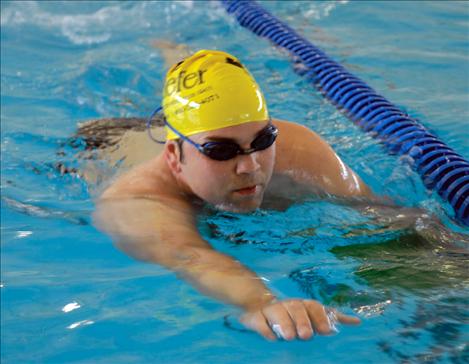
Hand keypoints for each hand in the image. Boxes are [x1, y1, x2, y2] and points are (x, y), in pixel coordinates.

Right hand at [240, 299, 359, 340]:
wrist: (259, 307)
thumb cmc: (292, 316)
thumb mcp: (312, 315)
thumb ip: (332, 318)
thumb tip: (358, 322)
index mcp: (302, 305)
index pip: (313, 306)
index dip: (320, 317)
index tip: (326, 332)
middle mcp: (287, 305)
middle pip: (296, 308)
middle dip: (302, 321)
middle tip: (306, 336)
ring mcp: (270, 310)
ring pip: (277, 312)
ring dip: (284, 324)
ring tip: (289, 337)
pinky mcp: (255, 318)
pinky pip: (260, 322)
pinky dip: (265, 329)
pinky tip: (272, 338)